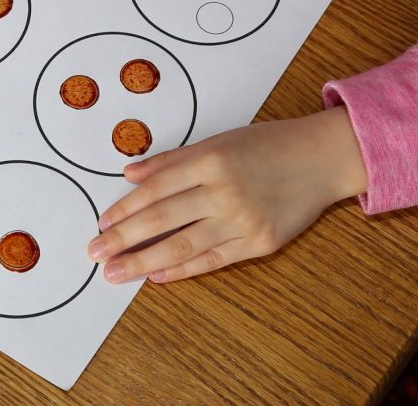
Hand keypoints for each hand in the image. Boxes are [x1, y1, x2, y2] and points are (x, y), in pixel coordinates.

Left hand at [88, 106, 367, 282]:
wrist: (321, 159)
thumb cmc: (268, 144)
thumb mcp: (219, 140)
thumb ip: (174, 159)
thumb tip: (131, 172)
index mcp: (211, 159)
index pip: (156, 188)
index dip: (125, 207)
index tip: (102, 222)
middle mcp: (224, 191)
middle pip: (162, 220)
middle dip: (123, 239)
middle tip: (96, 253)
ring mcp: (242, 221)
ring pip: (182, 246)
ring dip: (144, 262)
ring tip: (116, 273)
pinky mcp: (259, 244)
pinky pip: (212, 260)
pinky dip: (183, 270)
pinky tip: (158, 276)